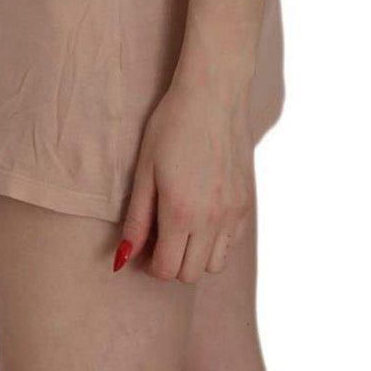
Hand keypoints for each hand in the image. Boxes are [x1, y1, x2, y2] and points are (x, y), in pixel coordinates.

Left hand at [114, 72, 254, 282]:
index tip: (144, 248)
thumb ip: (136, 219)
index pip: (167, 270)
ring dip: (197, 256)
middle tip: (161, 238)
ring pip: (216, 264)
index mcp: (180, 213)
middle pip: (191, 274)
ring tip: (183, 229)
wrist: (214, 96)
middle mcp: (212, 219)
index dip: (150, 265)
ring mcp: (234, 212)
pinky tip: (203, 216)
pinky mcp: (247, 202)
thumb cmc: (171, 126)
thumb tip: (123, 257)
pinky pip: (233, 242)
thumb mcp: (144, 171)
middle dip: (172, 263)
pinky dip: (217, 240)